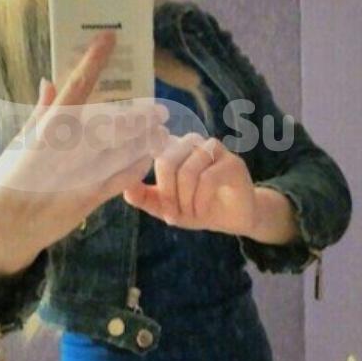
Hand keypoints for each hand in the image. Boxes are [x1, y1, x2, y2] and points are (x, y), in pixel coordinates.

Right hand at [0, 30, 169, 270]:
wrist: (3, 228)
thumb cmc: (6, 181)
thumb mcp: (17, 142)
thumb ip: (39, 113)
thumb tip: (51, 82)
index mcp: (46, 129)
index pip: (75, 86)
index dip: (93, 60)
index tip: (109, 38)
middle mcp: (67, 148)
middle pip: (113, 122)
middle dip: (139, 114)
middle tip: (157, 108)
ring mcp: (80, 175)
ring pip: (124, 150)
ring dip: (147, 138)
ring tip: (161, 130)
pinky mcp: (89, 198)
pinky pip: (122, 178)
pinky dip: (138, 165)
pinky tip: (149, 156)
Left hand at [122, 130, 258, 235]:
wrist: (235, 218)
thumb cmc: (199, 207)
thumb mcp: (167, 207)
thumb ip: (146, 198)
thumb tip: (126, 189)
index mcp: (174, 148)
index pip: (152, 147)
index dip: (143, 163)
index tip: (140, 184)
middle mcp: (192, 142)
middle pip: (167, 161)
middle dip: (167, 195)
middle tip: (171, 216)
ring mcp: (213, 150)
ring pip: (187, 171)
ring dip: (186, 200)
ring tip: (190, 214)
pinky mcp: (232, 162)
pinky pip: (208, 179)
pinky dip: (201, 200)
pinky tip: (201, 211)